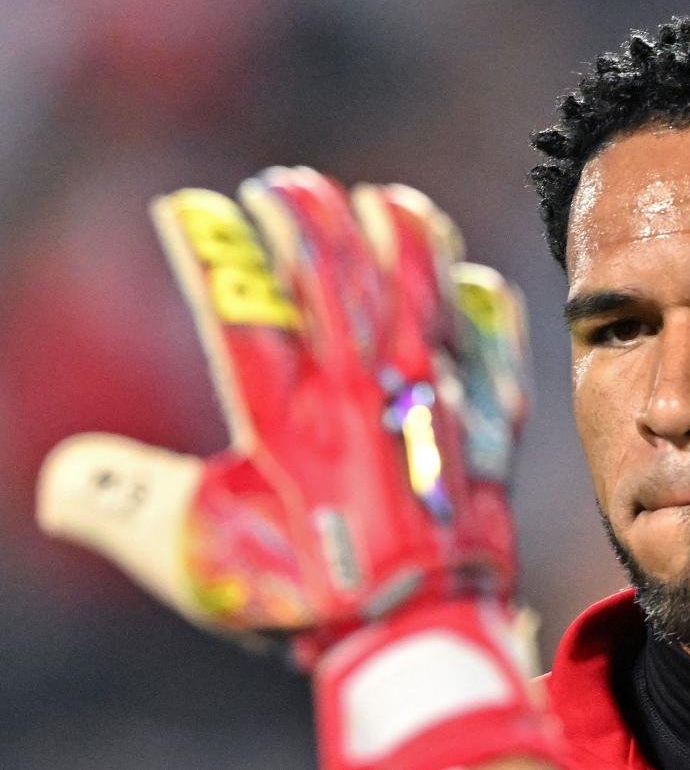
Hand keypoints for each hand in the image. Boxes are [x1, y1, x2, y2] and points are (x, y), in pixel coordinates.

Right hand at [37, 167, 561, 769]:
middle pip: (332, 272)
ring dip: (405, 235)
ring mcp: (432, 398)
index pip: (234, 301)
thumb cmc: (301, 593)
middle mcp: (361, 390)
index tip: (187, 207)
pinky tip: (474, 279)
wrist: (412, 635)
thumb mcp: (191, 555)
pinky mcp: (490, 423)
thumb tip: (62, 474)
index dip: (206, 243)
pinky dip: (486, 310)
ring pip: (422, 287)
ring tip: (386, 201)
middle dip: (304, 213)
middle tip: (284, 183)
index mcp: (282, 416)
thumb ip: (121, 502)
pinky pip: (497, 345)